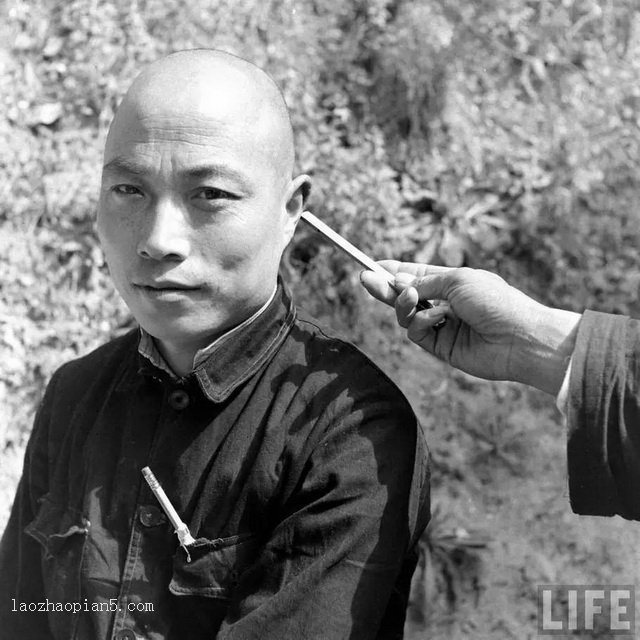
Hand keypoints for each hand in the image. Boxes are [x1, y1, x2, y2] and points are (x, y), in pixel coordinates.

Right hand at [360, 261, 580, 394]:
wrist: (519, 338)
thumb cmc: (495, 301)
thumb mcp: (456, 280)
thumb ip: (423, 283)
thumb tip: (397, 282)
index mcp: (450, 282)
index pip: (414, 275)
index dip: (393, 271)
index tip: (371, 266)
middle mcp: (444, 304)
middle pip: (404, 295)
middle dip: (385, 287)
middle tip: (364, 279)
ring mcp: (441, 326)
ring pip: (406, 315)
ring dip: (404, 304)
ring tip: (410, 298)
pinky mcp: (440, 347)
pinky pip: (416, 332)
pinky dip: (422, 322)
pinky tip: (438, 318)